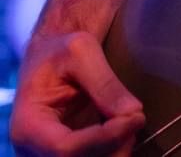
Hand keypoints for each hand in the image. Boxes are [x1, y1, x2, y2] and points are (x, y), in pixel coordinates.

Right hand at [10, 31, 144, 156]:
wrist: (51, 56)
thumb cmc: (61, 49)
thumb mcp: (82, 51)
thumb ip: (105, 83)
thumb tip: (133, 113)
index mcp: (28, 125)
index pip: (65, 147)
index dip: (104, 138)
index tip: (135, 118)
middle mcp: (34, 150)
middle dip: (114, 146)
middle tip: (137, 119)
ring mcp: (50, 155)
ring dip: (117, 149)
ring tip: (132, 121)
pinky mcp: (69, 154)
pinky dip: (114, 148)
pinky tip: (126, 129)